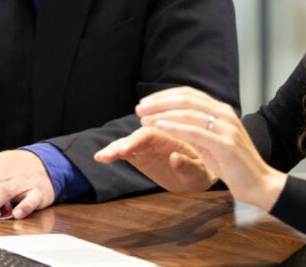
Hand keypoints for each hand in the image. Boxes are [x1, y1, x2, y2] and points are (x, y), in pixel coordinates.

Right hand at [94, 126, 217, 192]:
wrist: (202, 172)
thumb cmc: (204, 170)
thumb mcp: (201, 172)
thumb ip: (189, 165)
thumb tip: (175, 158)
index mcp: (172, 135)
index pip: (151, 133)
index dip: (137, 140)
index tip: (126, 150)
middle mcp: (158, 136)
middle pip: (136, 136)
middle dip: (121, 144)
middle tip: (107, 154)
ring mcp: (149, 145)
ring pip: (129, 142)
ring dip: (114, 148)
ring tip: (101, 156)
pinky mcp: (142, 153)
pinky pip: (126, 151)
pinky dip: (114, 152)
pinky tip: (101, 157)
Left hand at [136, 87, 286, 210]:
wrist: (260, 184)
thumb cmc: (233, 165)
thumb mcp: (211, 141)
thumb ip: (196, 128)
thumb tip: (170, 119)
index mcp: (222, 110)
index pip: (189, 94)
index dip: (165, 95)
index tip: (146, 101)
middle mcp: (225, 114)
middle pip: (186, 99)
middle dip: (159, 102)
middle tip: (139, 107)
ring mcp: (226, 128)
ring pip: (188, 113)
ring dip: (162, 113)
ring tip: (144, 117)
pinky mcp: (226, 145)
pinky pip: (195, 132)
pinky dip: (174, 127)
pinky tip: (158, 127)